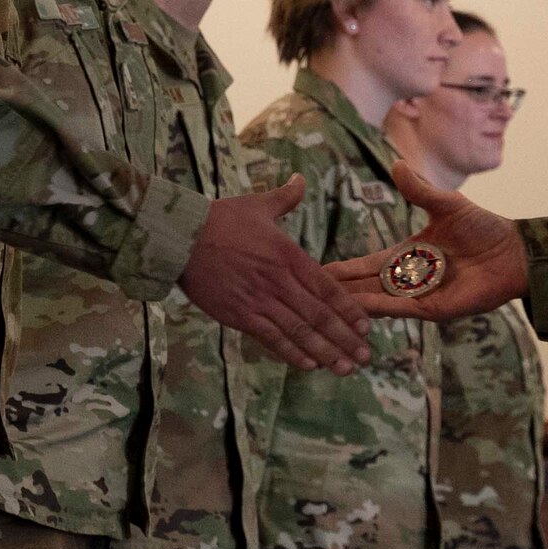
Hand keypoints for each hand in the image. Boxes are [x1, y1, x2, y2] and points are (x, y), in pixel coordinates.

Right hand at [179, 176, 370, 374]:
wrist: (180, 237)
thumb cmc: (219, 219)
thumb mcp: (258, 205)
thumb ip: (285, 198)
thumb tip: (300, 180)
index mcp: (289, 255)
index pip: (328, 287)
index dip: (349, 309)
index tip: (367, 326)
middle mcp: (280, 281)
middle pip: (319, 315)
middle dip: (345, 338)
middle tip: (365, 357)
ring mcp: (260, 300)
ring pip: (300, 331)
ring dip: (325, 352)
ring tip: (344, 369)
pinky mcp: (239, 315)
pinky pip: (271, 338)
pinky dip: (291, 353)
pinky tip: (309, 365)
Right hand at [324, 162, 529, 321]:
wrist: (515, 252)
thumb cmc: (484, 228)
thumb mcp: (446, 205)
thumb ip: (420, 190)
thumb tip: (397, 164)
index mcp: (408, 256)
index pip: (368, 264)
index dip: (344, 268)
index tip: (317, 270)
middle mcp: (410, 279)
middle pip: (367, 285)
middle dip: (339, 290)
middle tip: (305, 293)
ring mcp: (420, 296)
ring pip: (378, 301)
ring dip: (353, 303)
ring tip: (323, 305)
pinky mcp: (435, 309)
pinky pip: (402, 309)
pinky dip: (380, 308)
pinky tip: (358, 307)